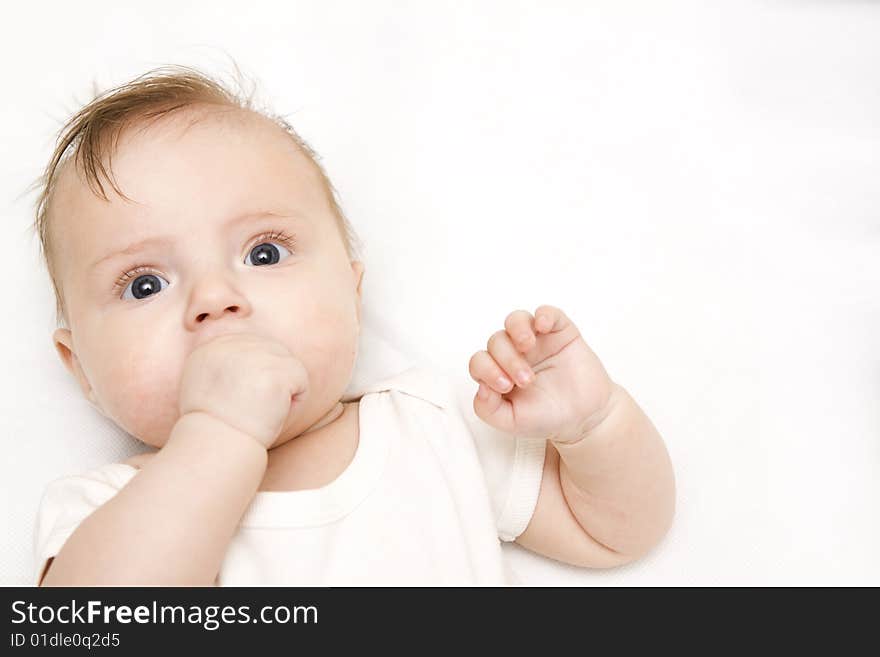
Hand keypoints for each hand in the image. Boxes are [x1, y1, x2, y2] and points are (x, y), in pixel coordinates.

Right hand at [178, 333, 308, 447]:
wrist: (216, 447)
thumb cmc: (213, 427)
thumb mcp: (202, 385)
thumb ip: (222, 361)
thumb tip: (253, 354)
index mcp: (212, 345)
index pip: (252, 343)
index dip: (255, 375)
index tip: (241, 399)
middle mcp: (232, 344)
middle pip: (274, 351)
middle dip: (272, 380)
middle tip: (252, 408)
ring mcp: (254, 355)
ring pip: (289, 364)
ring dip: (284, 391)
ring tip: (261, 412)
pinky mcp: (275, 372)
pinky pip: (301, 379)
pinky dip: (296, 402)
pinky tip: (274, 414)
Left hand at [468, 305, 613, 442]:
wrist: (585, 418)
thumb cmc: (545, 418)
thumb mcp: (511, 422)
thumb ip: (487, 409)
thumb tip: (480, 386)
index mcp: (498, 372)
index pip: (479, 361)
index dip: (486, 370)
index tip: (506, 386)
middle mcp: (513, 353)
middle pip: (496, 341)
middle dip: (508, 360)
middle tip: (527, 380)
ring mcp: (537, 340)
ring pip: (515, 320)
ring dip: (517, 330)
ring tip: (528, 346)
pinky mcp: (559, 332)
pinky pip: (548, 313)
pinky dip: (544, 315)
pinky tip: (543, 327)